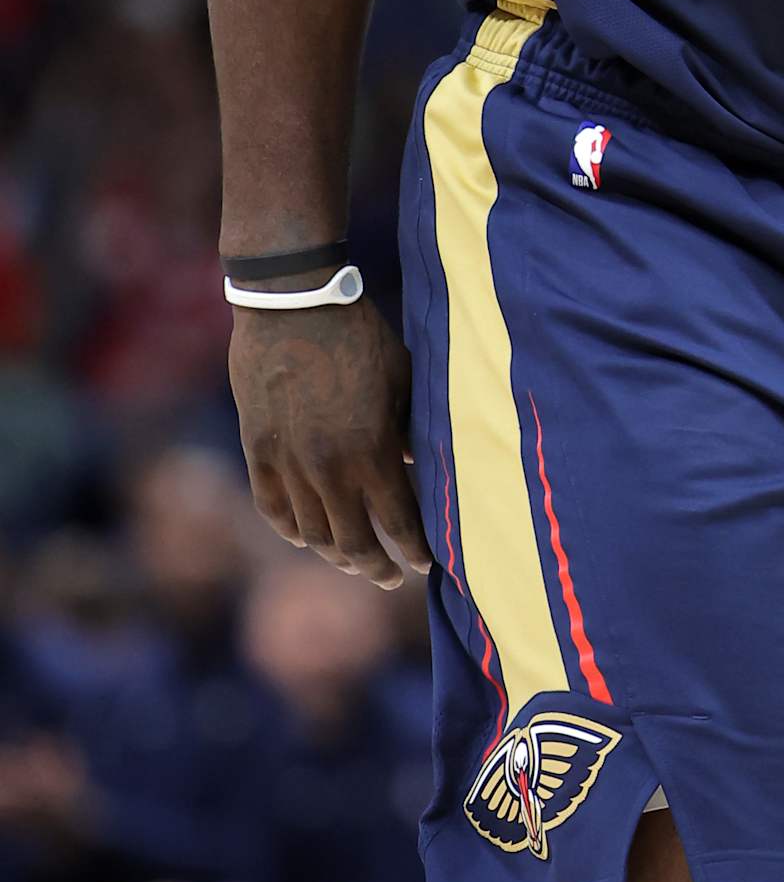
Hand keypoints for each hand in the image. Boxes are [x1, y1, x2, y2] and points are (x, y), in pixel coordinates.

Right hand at [230, 292, 431, 589]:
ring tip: (353, 561)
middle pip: (353, 542)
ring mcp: (289, 462)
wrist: (292, 303)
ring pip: (312, 533)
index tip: (425, 564)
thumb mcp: (402, 379)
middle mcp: (329, 468)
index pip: (398, 521)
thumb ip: (411, 429)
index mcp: (372, 450)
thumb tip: (414, 464)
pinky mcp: (259, 449)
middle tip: (391, 578)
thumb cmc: (360, 334)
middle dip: (376, 566)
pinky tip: (305, 538)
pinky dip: (291, 530)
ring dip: (335, 554)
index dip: (414, 548)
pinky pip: (273, 507)